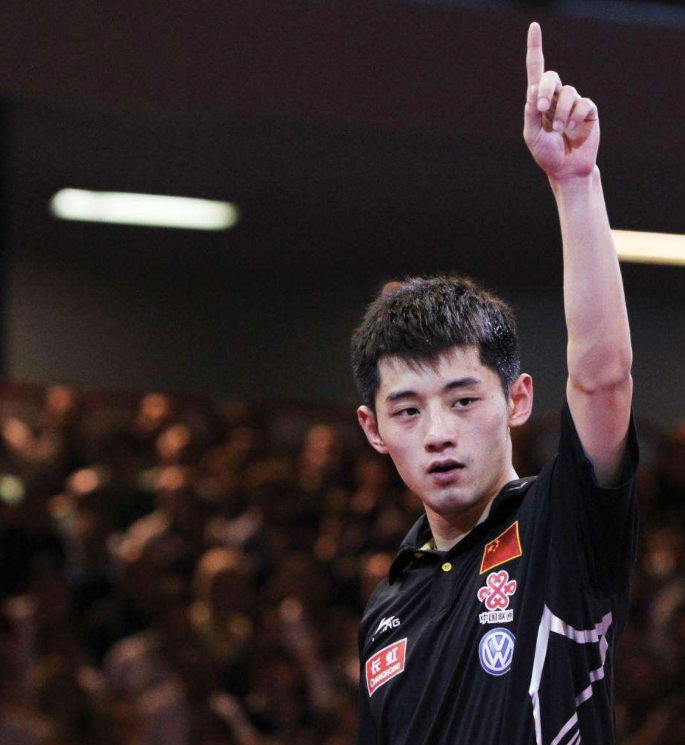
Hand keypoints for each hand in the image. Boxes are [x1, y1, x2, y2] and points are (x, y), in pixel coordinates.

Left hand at [523, 22, 598, 180]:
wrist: (566, 169)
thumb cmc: (546, 154)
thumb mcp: (532, 136)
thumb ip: (530, 114)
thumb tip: (533, 89)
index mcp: (539, 102)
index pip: (536, 71)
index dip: (535, 48)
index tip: (534, 26)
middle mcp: (556, 98)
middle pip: (552, 76)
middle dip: (546, 89)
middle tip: (541, 108)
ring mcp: (573, 103)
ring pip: (568, 93)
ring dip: (560, 113)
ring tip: (559, 130)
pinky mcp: (588, 110)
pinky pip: (582, 104)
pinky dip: (575, 117)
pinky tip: (572, 129)